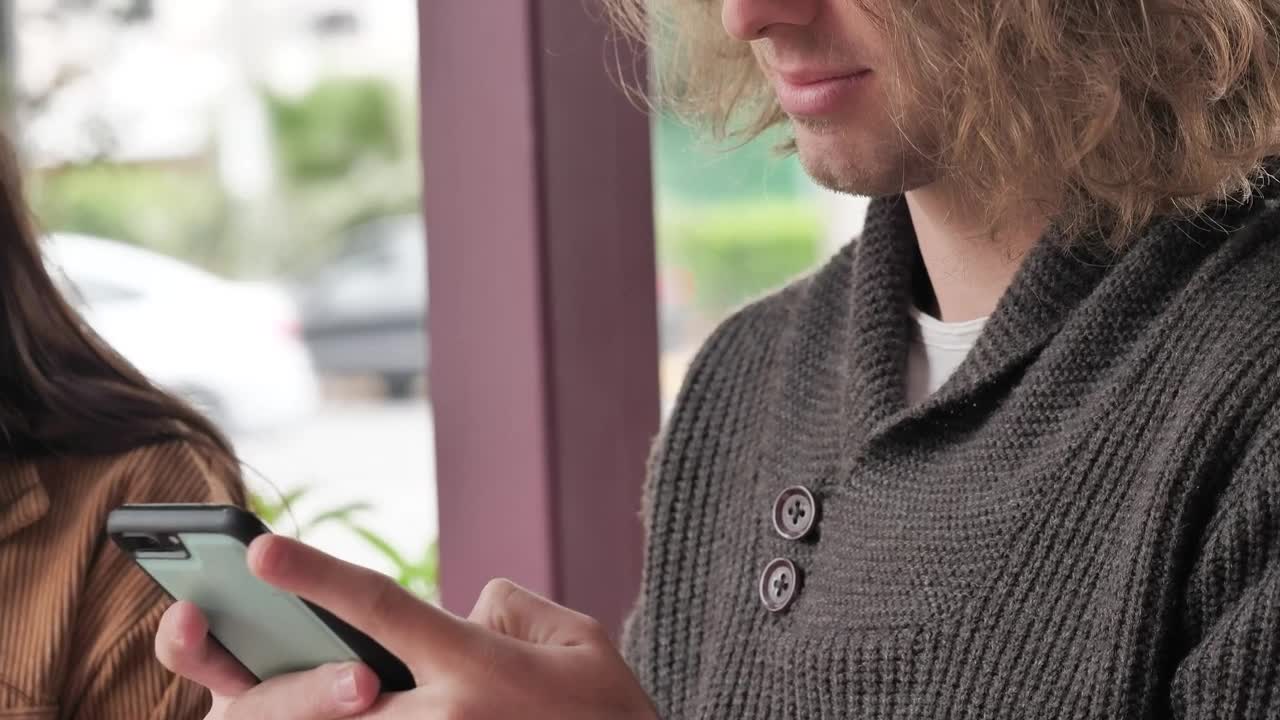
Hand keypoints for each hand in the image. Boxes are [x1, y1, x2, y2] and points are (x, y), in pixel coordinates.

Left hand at [155, 535, 656, 719]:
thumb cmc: (611, 707)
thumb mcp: (577, 634)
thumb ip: (505, 607)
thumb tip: (456, 608)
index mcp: (476, 665)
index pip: (382, 608)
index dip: (315, 574)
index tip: (258, 548)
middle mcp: (446, 717)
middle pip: (330, 698)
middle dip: (266, 682)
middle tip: (203, 637)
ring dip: (298, 712)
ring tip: (256, 694)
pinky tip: (337, 703)